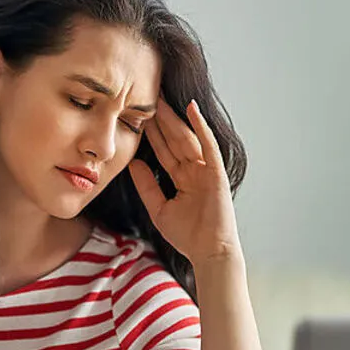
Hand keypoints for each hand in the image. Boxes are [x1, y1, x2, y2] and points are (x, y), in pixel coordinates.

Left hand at [129, 99, 242, 265]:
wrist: (208, 252)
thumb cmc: (188, 236)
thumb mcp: (158, 208)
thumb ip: (146, 186)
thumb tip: (133, 163)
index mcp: (183, 178)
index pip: (163, 151)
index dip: (151, 134)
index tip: (137, 115)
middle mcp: (195, 170)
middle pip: (174, 140)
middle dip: (160, 120)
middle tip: (146, 96)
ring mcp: (206, 170)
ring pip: (187, 138)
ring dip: (174, 118)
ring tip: (160, 98)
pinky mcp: (216, 172)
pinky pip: (207, 145)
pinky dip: (200, 126)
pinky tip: (191, 109)